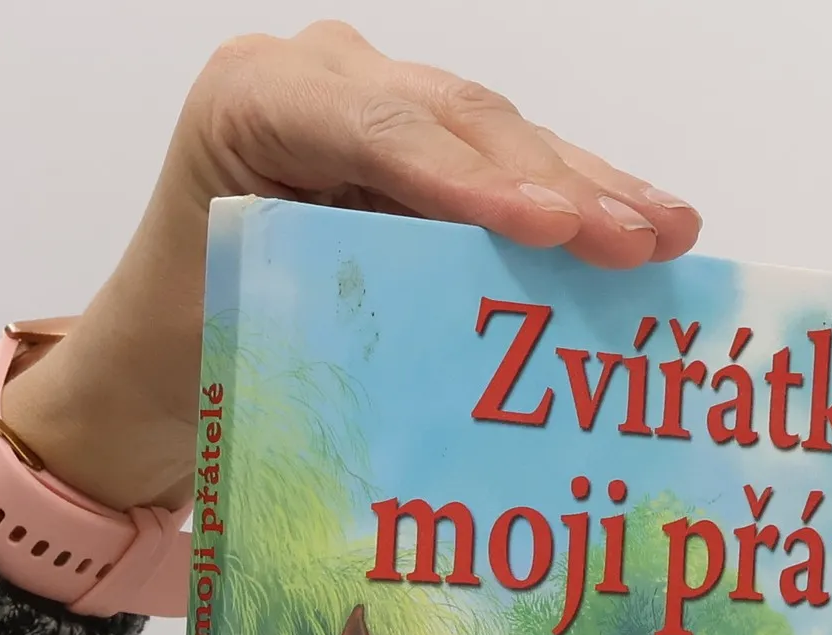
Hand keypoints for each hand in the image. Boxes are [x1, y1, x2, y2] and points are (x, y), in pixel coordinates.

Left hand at [2, 23, 700, 511]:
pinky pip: (502, 167)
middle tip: (642, 240)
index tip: (552, 231)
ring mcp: (375, 104)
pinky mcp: (417, 147)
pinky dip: (573, 201)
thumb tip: (484, 324)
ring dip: (591, 189)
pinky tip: (644, 224)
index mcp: (256, 99)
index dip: (476, 180)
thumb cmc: (194, 343)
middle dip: (560, 184)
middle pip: (460, 122)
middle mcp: (319, 80)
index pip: (382, 128)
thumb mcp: (255, 315)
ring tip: (671, 233)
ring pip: (500, 137)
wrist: (160, 358)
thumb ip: (357, 290)